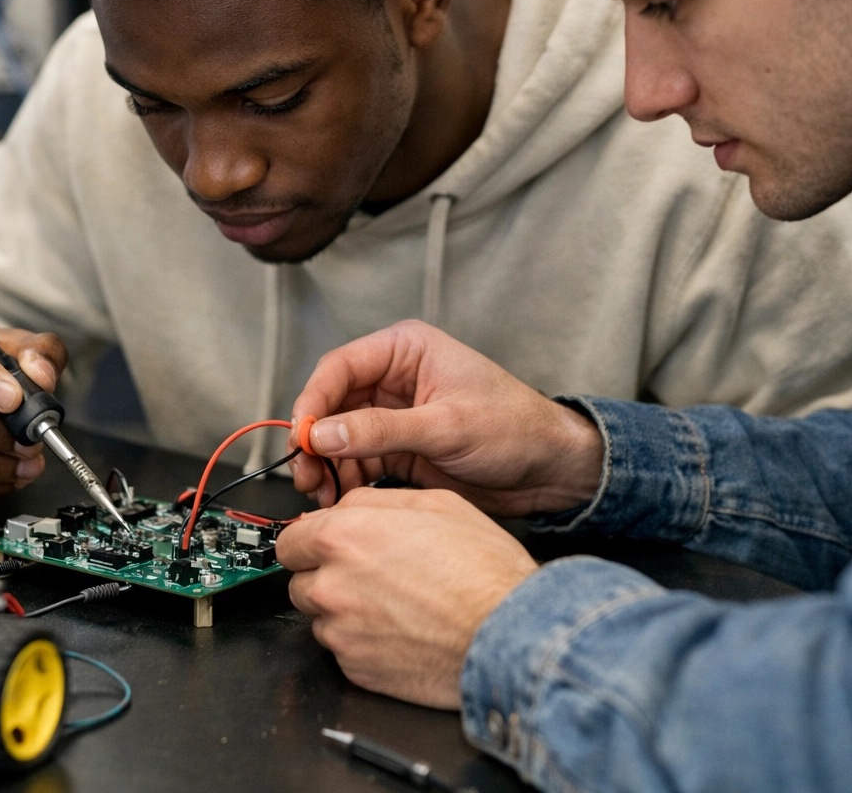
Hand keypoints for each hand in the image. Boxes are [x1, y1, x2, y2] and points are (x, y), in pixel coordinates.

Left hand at [278, 487, 537, 707]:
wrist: (507, 634)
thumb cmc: (482, 571)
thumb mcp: (434, 504)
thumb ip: (374, 502)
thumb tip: (345, 508)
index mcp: (343, 536)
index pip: (290, 540)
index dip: (310, 542)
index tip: (323, 548)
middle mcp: (332, 584)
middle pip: (299, 580)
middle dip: (325, 576)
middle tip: (366, 575)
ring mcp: (340, 631)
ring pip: (319, 618)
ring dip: (343, 611)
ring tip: (391, 604)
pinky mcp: (355, 669)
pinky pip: (343, 650)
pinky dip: (362, 642)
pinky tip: (399, 630)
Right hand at [287, 320, 603, 514]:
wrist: (551, 470)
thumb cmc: (516, 429)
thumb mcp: (447, 427)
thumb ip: (382, 430)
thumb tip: (324, 434)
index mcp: (406, 351)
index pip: (341, 367)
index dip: (313, 401)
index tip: (300, 436)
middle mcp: (394, 379)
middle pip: (333, 404)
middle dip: (315, 441)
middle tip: (306, 474)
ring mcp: (395, 415)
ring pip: (340, 437)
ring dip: (327, 466)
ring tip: (323, 495)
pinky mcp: (400, 448)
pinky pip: (358, 460)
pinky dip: (346, 480)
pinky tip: (342, 500)